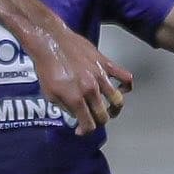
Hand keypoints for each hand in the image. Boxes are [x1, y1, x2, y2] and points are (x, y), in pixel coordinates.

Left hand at [19, 21, 134, 135]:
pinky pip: (125, 77)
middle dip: (99, 121)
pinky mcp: (107, 64)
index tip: (82, 130)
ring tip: (109, 109)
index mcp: (75, 99)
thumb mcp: (49, 94)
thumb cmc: (46, 67)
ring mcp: (101, 76)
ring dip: (114, 109)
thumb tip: (76, 115)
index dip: (85, 131)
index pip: (89, 124)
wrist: (51, 42)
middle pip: (104, 115)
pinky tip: (121, 90)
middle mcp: (90, 90)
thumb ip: (65, 107)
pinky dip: (127, 86)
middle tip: (93, 120)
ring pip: (117, 101)